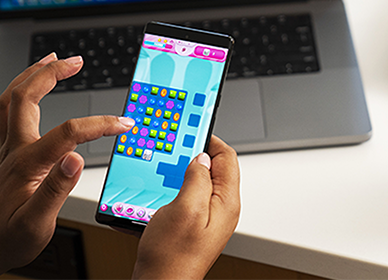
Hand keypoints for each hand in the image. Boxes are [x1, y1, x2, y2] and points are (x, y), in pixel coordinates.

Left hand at [0, 53, 133, 278]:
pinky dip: (14, 97)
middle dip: (52, 73)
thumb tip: (75, 159)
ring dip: (31, 75)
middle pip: (27, 97)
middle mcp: (16, 150)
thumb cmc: (8, 240)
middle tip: (76, 61)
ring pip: (12, 100)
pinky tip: (23, 92)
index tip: (125, 124)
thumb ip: (56, 190)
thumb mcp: (36, 224)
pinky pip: (3, 117)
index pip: (69, 133)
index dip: (100, 125)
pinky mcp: (6, 156)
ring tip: (52, 60)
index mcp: (29, 164)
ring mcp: (8, 151)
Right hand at [132, 135, 240, 279]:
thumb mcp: (185, 208)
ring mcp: (208, 217)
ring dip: (181, 173)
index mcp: (226, 202)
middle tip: (174, 150)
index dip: (211, 140)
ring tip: (165, 170)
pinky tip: (159, 193)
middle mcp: (221, 209)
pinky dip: (174, 190)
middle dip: (194, 156)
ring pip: (198, 182)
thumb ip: (198, 178)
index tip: (193, 130)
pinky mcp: (193, 224)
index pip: (228, 158)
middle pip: (214, 168)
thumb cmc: (172, 257)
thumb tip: (202, 158)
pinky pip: (188, 198)